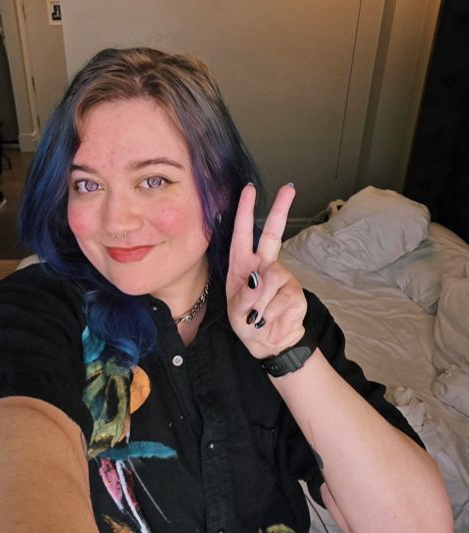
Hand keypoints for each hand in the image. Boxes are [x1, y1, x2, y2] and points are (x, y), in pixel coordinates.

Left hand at [226, 183, 306, 359]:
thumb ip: (244, 296)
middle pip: (273, 234)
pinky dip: (272, 315)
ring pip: (271, 280)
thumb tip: (259, 279)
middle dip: (281, 209)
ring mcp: (283, 277)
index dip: (245, 212)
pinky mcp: (296, 293)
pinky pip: (283, 299)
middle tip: (289, 188)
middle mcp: (264, 266)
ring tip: (258, 317)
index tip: (249, 190)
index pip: (243, 235)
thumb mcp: (236, 312)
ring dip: (260, 304)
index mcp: (243, 266)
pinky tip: (272, 320)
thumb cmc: (247, 323)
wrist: (268, 344)